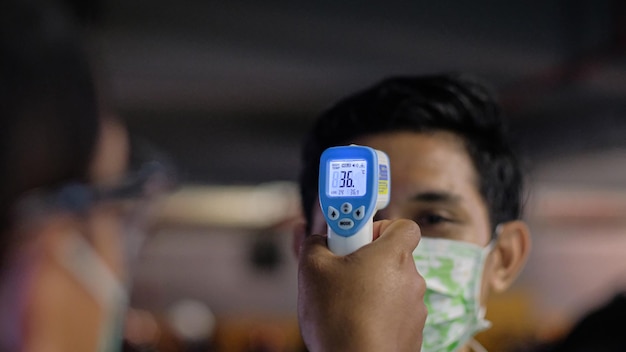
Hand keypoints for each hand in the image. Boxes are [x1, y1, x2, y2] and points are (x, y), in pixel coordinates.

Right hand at [297, 219, 425, 351]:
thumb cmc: (338, 318)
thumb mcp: (311, 269)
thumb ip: (315, 243)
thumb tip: (317, 240)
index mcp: (393, 255)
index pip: (404, 225)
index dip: (380, 227)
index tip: (357, 237)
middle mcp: (411, 279)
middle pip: (394, 257)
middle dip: (369, 260)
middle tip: (343, 270)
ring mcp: (415, 308)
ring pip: (393, 286)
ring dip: (373, 289)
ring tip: (346, 303)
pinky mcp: (413, 332)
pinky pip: (395, 312)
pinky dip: (379, 314)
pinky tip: (356, 323)